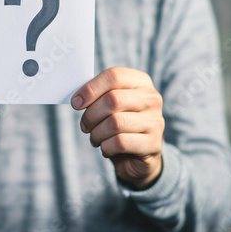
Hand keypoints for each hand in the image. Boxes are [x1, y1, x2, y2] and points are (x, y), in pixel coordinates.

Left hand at [71, 67, 164, 189]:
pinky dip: (106, 147)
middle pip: (113, 99)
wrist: (137, 155)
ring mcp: (155, 121)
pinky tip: (106, 148)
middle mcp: (151, 98)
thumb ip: (97, 96)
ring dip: (97, 133)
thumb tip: (77, 99)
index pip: (114, 76)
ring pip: (115, 122)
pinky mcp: (153, 143)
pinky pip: (120, 142)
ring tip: (95, 138)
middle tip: (84, 126)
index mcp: (140, 82)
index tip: (76, 103)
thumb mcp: (110, 105)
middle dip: (91, 115)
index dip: (90, 89)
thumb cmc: (119, 124)